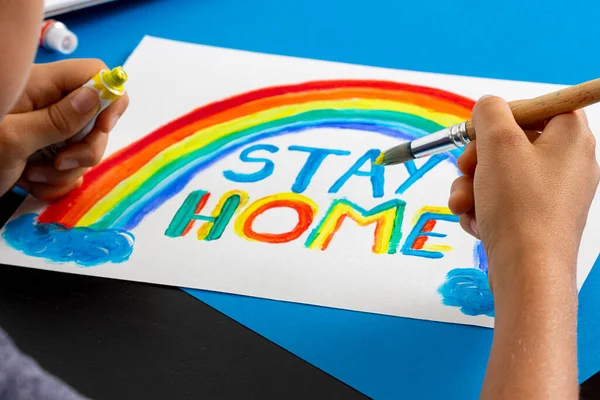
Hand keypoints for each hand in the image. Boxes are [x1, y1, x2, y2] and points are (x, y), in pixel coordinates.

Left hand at [0, 59, 128, 199]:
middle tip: (60, 162)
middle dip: (85, 150)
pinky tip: (29, 181)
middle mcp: (49, 104)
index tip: (101, 128)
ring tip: (31, 174)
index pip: (95, 74)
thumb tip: (97, 96)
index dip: (108, 98)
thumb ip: (58, 119)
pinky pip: (71, 169)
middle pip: (97, 120)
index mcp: (41, 86)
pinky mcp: (47, 152)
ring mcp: (49, 130)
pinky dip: (55, 182)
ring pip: (85, 149)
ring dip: (65, 172)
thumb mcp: (13, 138)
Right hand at [448, 96, 598, 288]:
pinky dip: (484, 208)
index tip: (481, 129)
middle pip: (514, 142)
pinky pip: (504, 201)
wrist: (527, 271)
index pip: (541, 106)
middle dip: (478, 156)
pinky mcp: (538, 219)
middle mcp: (568, 163)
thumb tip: (488, 106)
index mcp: (571, 137)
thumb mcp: (498, 144)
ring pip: (500, 174)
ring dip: (472, 185)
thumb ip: (490, 112)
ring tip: (463, 204)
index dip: (507, 114)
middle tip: (466, 168)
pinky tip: (476, 221)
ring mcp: (553, 194)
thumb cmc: (519, 204)